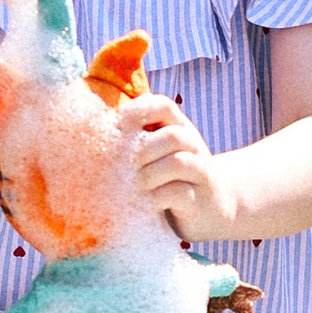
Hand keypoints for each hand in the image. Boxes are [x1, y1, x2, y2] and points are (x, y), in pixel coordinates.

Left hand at [121, 91, 233, 237]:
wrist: (213, 206)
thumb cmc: (173, 177)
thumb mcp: (157, 153)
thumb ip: (137, 138)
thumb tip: (98, 129)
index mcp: (179, 127)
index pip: (163, 106)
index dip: (137, 111)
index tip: (115, 127)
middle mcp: (193, 145)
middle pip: (172, 136)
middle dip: (142, 150)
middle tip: (120, 167)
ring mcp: (200, 172)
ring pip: (177, 162)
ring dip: (148, 174)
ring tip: (134, 186)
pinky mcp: (199, 200)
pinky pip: (179, 193)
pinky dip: (156, 197)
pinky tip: (145, 203)